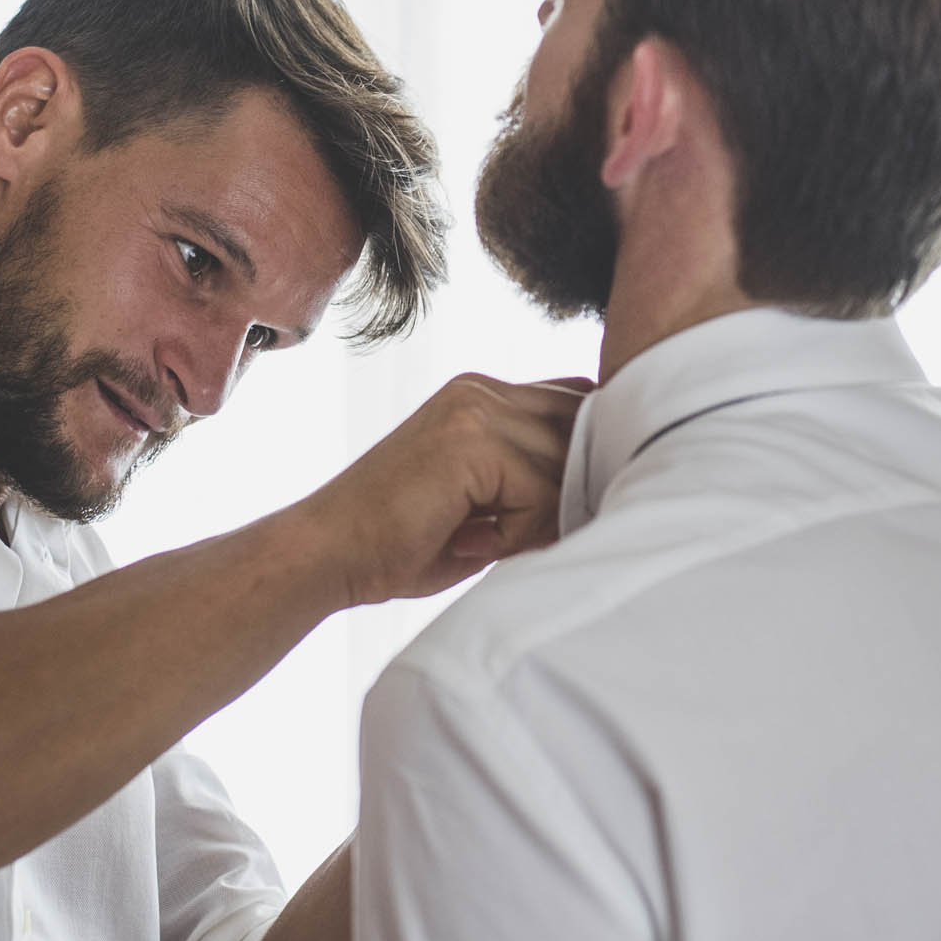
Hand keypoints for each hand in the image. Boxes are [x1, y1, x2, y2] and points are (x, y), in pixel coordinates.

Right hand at [293, 374, 591, 607]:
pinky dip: (517, 534)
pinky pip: (540, 493)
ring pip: (566, 465)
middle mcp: (482, 389)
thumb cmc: (402, 541)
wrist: (328, 552)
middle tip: (520, 533)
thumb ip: (536, 480)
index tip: (563, 508)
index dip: (584, 455)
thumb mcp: (485, 501)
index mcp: (483, 394)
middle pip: (581, 426)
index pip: (576, 403)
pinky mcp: (470, 440)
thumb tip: (611, 490)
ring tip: (483, 537)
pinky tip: (467, 539)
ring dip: (540, 518)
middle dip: (573, 487)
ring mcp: (475, 408)